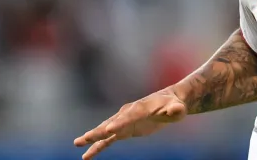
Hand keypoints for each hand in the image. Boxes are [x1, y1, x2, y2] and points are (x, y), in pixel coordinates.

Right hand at [73, 90, 187, 159]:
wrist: (170, 102)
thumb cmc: (174, 105)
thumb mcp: (177, 108)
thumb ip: (175, 110)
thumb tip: (176, 110)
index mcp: (140, 108)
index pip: (128, 117)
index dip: (120, 124)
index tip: (109, 130)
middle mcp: (128, 113)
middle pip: (111, 123)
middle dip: (99, 131)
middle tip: (84, 138)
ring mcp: (124, 120)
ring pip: (105, 130)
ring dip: (92, 137)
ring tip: (78, 143)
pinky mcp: (124, 129)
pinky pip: (108, 139)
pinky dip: (98, 146)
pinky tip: (86, 155)